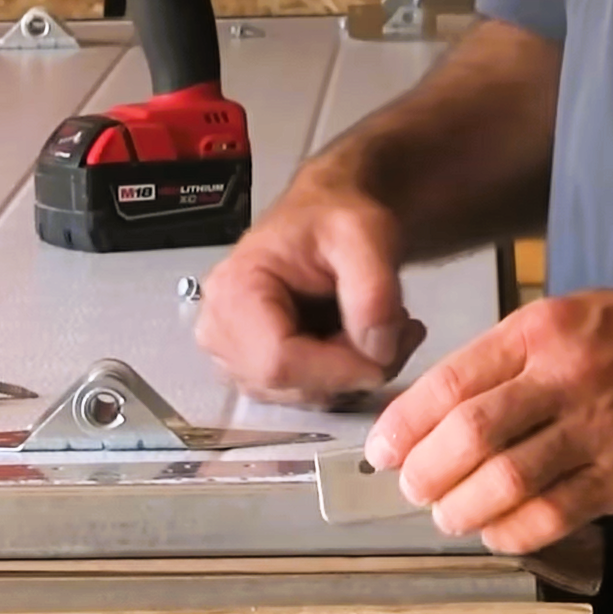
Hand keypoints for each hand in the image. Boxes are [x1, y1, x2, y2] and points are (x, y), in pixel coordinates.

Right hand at [194, 171, 427, 407]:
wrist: (321, 217)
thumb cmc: (333, 218)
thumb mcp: (366, 235)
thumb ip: (374, 293)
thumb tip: (376, 352)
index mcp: (234, 291)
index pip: (278, 362)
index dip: (339, 370)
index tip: (388, 350)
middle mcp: (219, 330)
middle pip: (288, 384)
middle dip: (349, 369)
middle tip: (393, 328)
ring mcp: (230, 355)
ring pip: (299, 396)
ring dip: (349, 373)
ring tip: (377, 327)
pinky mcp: (250, 369)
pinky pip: (301, 394)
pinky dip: (338, 377)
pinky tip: (355, 342)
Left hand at [365, 288, 612, 553]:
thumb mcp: (571, 317)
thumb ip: (506, 357)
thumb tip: (437, 406)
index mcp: (541, 332)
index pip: (451, 383)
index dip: (404, 424)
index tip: (381, 449)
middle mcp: (566, 380)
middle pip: (470, 435)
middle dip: (426, 470)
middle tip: (411, 487)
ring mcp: (599, 432)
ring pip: (507, 481)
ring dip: (462, 507)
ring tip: (447, 514)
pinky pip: (554, 515)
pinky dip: (512, 531)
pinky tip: (495, 531)